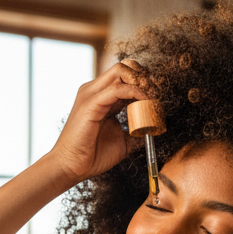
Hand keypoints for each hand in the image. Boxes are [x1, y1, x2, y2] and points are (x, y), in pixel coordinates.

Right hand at [46, 60, 148, 186]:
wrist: (72, 167)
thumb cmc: (93, 155)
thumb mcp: (123, 141)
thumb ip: (137, 132)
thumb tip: (154, 130)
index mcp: (102, 96)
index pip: (127, 75)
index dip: (147, 83)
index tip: (161, 98)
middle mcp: (96, 90)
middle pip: (126, 66)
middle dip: (146, 77)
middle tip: (158, 96)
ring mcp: (91, 93)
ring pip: (122, 70)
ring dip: (143, 82)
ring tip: (153, 100)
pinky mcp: (90, 102)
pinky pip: (118, 88)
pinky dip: (136, 93)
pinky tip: (145, 105)